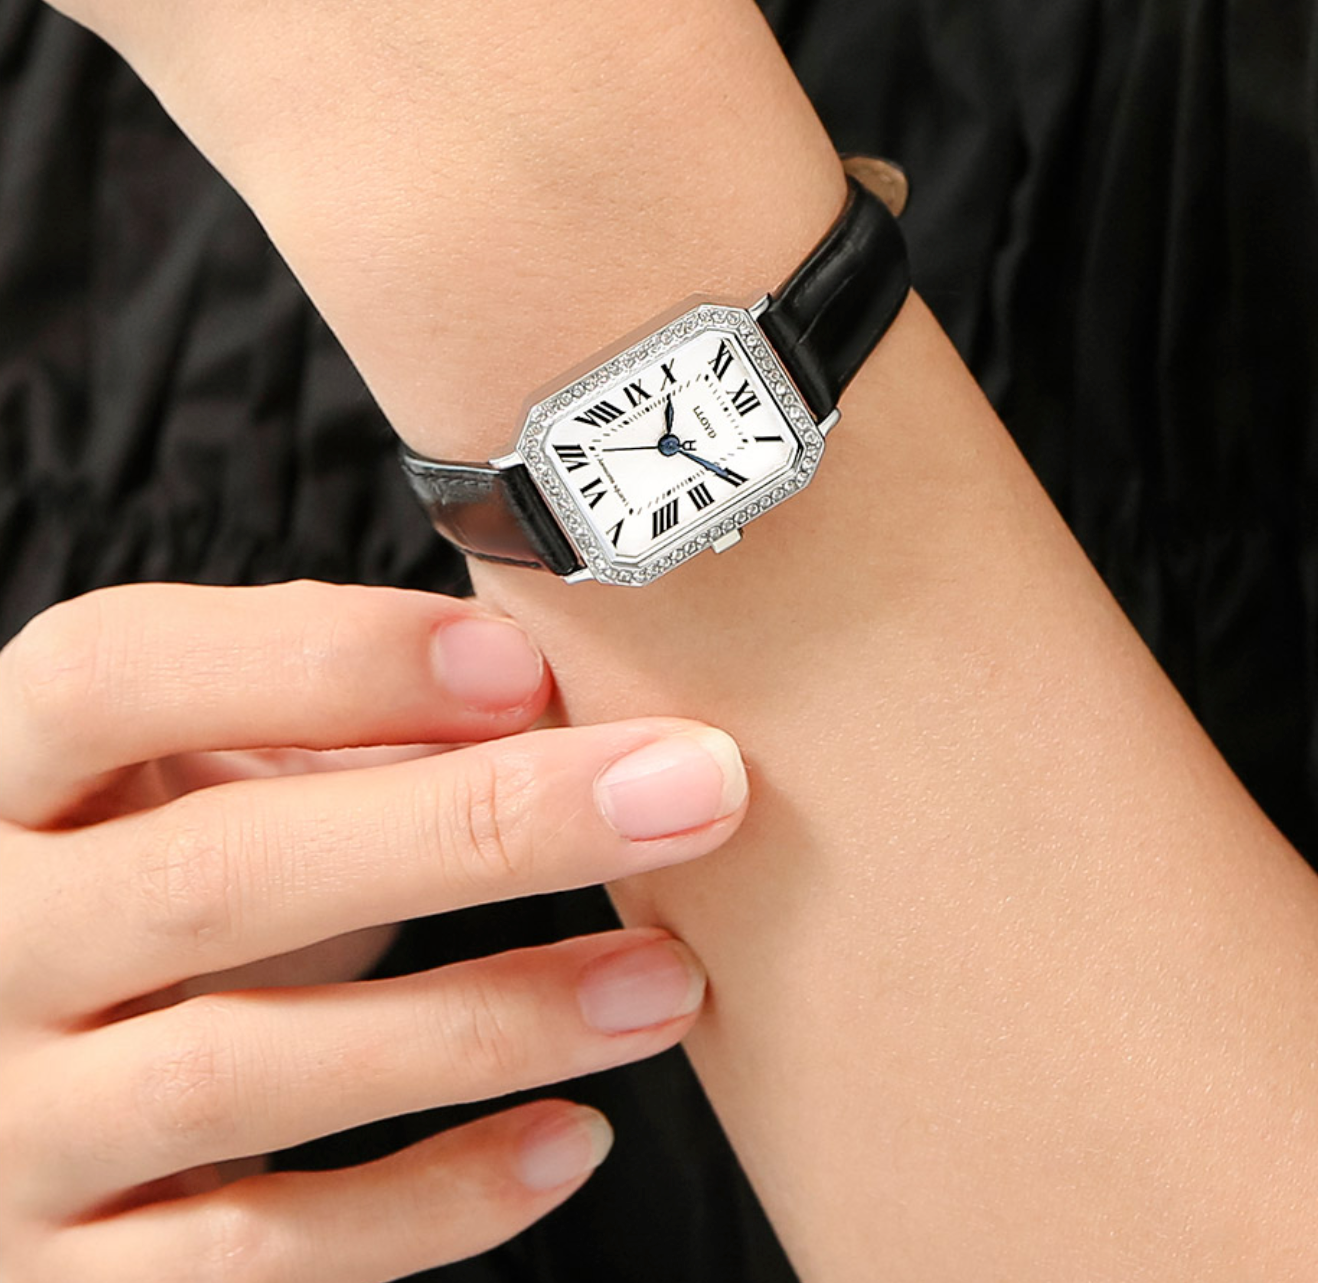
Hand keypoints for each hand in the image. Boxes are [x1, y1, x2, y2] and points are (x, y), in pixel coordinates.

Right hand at [0, 581, 747, 1279]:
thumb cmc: (139, 881)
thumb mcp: (181, 775)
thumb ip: (316, 715)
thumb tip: (538, 690)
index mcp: (3, 775)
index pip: (117, 674)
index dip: (325, 659)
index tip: (524, 666)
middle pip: (216, 874)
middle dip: (475, 827)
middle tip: (687, 791)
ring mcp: (6, 1124)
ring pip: (246, 1072)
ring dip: (491, 1018)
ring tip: (667, 978)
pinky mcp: (62, 1274)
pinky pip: (253, 1259)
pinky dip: (429, 1202)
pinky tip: (571, 1136)